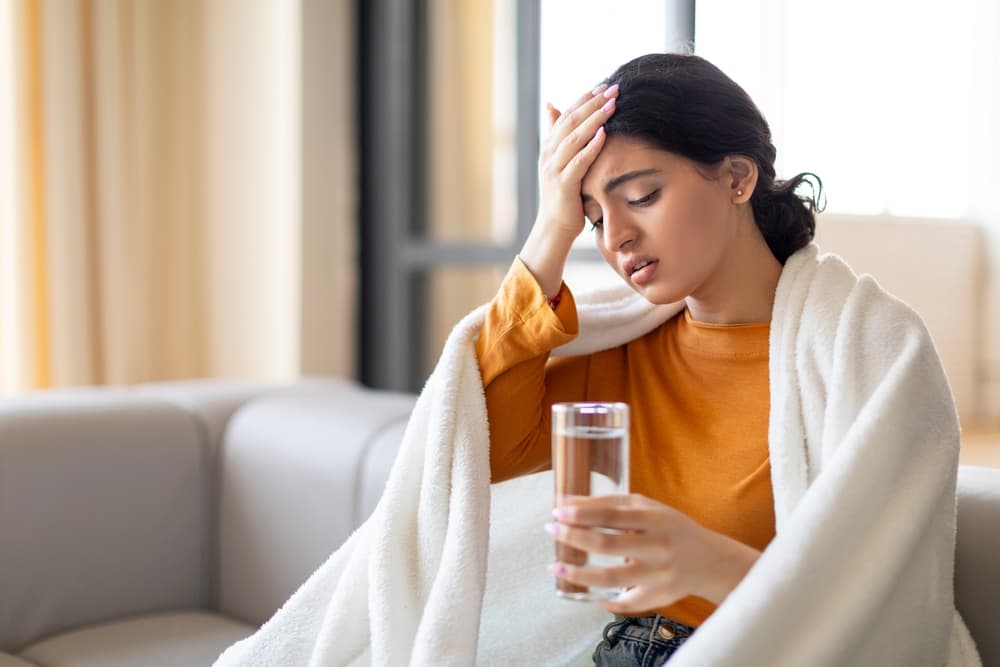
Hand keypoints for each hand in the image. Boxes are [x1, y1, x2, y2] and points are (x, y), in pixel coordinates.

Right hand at [519, 83, 618, 296]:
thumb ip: (560, 137)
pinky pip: (578, 162)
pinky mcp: (563, 186)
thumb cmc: (563, 198)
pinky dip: (591, 146)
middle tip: (613, 88)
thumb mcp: (561, 164)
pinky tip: (604, 133)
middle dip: (592, 104)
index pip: (567, 116)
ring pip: (574, 138)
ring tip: (612, 104)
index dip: (584, 99)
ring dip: (594, 119)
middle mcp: (549, 155)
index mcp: (550, 148)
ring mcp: (554, 170)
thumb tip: (552, 105)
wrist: (553, 229)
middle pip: (571, 122)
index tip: (603, 86)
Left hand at [546, 494, 760, 614]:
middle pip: (607, 544)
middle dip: (573, 538)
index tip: (556, 512)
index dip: (581, 513)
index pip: (611, 514)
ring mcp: (658, 574)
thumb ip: (608, 504)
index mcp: (654, 518)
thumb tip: (566, 502)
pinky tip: (586, 593)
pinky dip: (603, 600)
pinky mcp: (659, 596)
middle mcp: (657, 546)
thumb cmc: (670, 527)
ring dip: (578, 574)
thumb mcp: (646, 507)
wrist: (710, 559)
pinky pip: (625, 602)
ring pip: (611, 578)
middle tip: (551, 531)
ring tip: (557, 567)